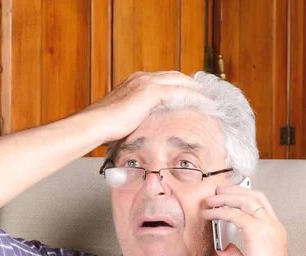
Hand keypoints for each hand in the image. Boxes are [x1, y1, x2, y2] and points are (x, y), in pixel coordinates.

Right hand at [80, 71, 203, 143]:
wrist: (95, 125)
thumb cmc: (105, 128)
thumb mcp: (125, 119)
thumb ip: (137, 118)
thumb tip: (145, 130)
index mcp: (135, 82)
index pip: (164, 79)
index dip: (180, 85)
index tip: (192, 94)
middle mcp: (141, 78)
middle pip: (175, 76)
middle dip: (191, 84)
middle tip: (207, 94)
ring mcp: (145, 83)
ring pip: (179, 81)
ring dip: (195, 89)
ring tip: (210, 98)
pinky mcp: (149, 92)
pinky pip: (178, 91)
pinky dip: (192, 96)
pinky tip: (203, 103)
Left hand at [202, 185, 295, 255]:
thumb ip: (233, 253)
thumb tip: (221, 246)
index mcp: (274, 233)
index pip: (260, 206)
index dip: (244, 198)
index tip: (228, 197)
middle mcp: (273, 226)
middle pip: (255, 196)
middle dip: (235, 190)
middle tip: (218, 191)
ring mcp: (267, 227)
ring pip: (246, 200)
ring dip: (226, 197)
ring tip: (211, 199)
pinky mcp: (257, 232)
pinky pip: (235, 214)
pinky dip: (220, 211)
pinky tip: (209, 214)